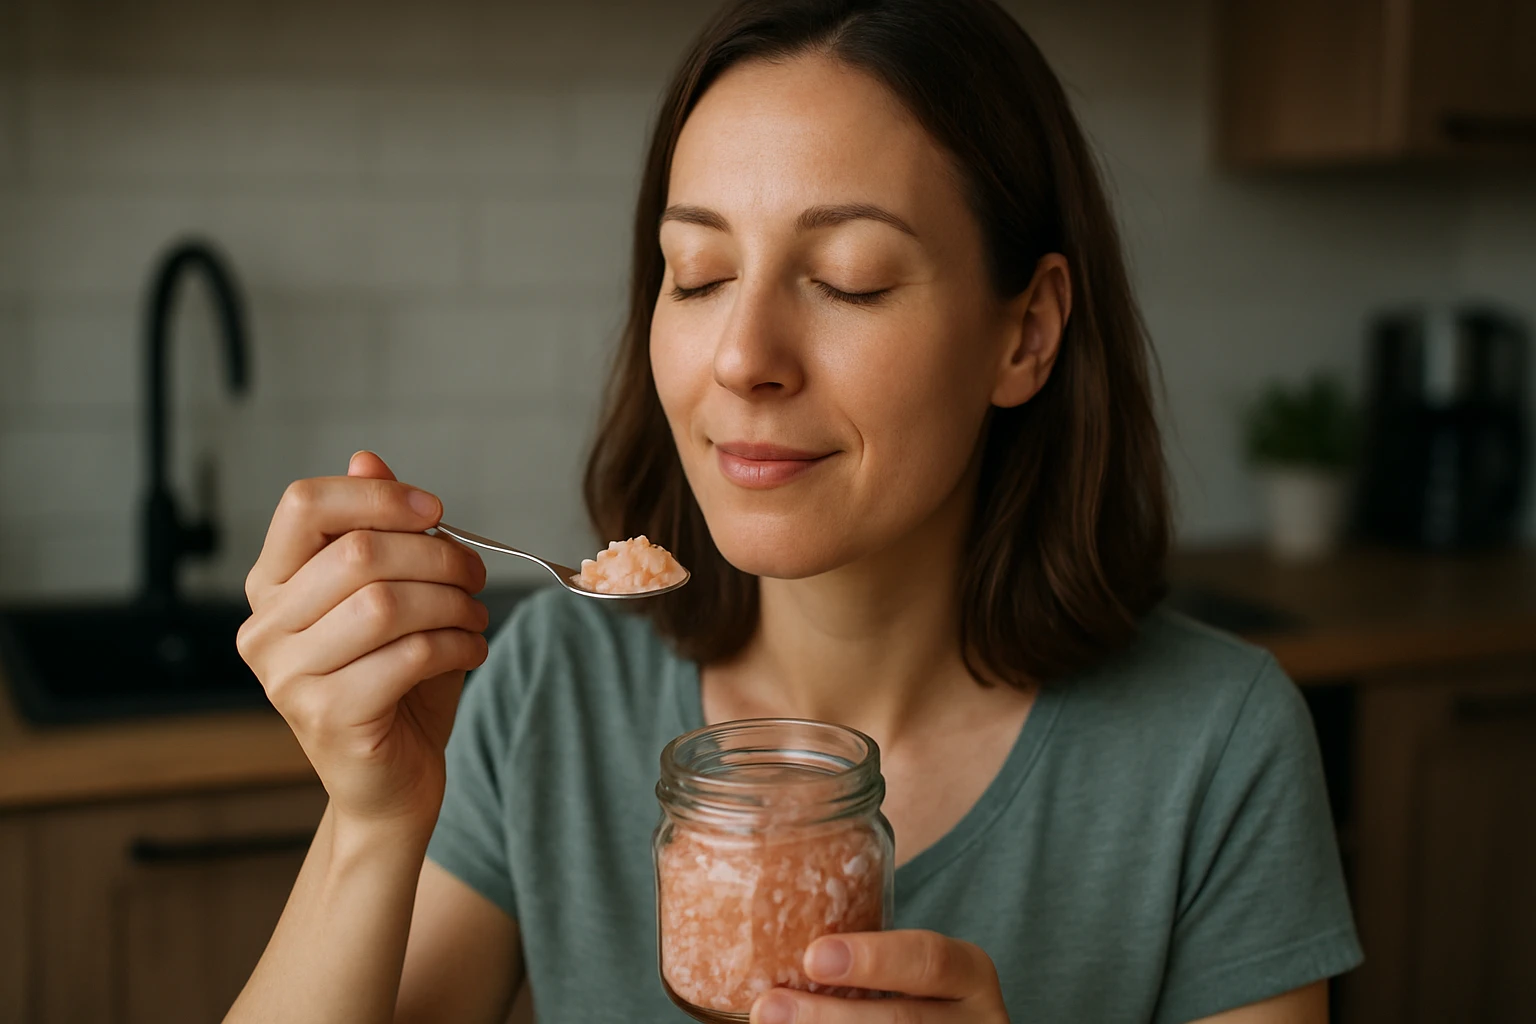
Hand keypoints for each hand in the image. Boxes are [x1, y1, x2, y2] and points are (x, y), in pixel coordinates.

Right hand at [237, 451, 488, 836]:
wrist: (392, 783)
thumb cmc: (394, 681)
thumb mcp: (391, 595)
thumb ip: (377, 531)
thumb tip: (367, 458)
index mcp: (271, 586)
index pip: (303, 505)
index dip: (378, 496)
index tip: (434, 510)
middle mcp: (264, 629)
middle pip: (357, 553)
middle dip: (437, 556)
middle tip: (476, 576)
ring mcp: (287, 678)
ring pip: (385, 604)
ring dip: (452, 603)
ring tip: (476, 616)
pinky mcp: (327, 718)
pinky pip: (408, 656)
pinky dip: (457, 645)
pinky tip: (471, 650)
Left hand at [751, 931, 1009, 1023]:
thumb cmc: (904, 992)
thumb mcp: (905, 969)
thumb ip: (863, 959)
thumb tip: (771, 942)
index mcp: (969, 974)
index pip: (930, 959)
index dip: (874, 958)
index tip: (813, 956)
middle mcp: (978, 1020)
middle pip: (903, 1021)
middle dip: (830, 1017)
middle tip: (769, 1007)